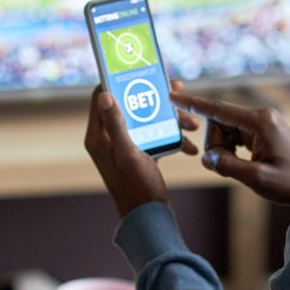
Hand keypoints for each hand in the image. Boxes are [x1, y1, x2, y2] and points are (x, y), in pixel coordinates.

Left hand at [83, 80, 200, 217]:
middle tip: (176, 92)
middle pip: (130, 105)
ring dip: (169, 119)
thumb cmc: (137, 189)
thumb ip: (116, 124)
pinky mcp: (138, 153)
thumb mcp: (128, 154)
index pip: (101, 96)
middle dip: (155, 100)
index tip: (139, 71)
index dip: (119, 81)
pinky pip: (155, 135)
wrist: (150, 218)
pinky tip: (190, 144)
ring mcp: (124, 145)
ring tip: (191, 124)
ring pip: (146, 119)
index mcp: (97, 136)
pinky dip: (172, 136)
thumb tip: (105, 94)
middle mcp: (108, 139)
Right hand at [169, 91, 289, 205]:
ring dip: (223, 149)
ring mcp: (261, 123)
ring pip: (224, 130)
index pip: (218, 109)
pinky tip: (242, 163)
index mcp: (260, 121)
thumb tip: (206, 157)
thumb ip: (227, 165)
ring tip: (241, 168)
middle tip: (227, 166)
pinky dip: (230, 150)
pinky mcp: (261, 132)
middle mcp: (260, 116)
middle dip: (215, 144)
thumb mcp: (257, 178)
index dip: (193, 103)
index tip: (172, 96)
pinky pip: (234, 135)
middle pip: (219, 121)